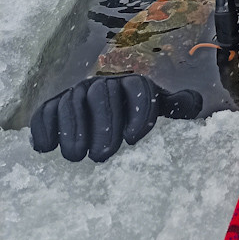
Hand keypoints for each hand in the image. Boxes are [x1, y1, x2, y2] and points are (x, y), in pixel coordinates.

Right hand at [30, 74, 201, 161]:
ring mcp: (78, 92)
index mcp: (133, 84)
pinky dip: (44, 126)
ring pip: (73, 103)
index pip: (138, 90)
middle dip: (102, 126)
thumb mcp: (161, 107)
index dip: (137, 112)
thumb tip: (194, 103)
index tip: (133, 139)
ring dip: (72, 130)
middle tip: (103, 156)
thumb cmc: (139, 113)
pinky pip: (45, 110)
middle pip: (103, 96)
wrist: (107, 109)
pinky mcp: (55, 104)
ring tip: (76, 156)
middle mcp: (105, 83)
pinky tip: (46, 147)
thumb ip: (179, 105)